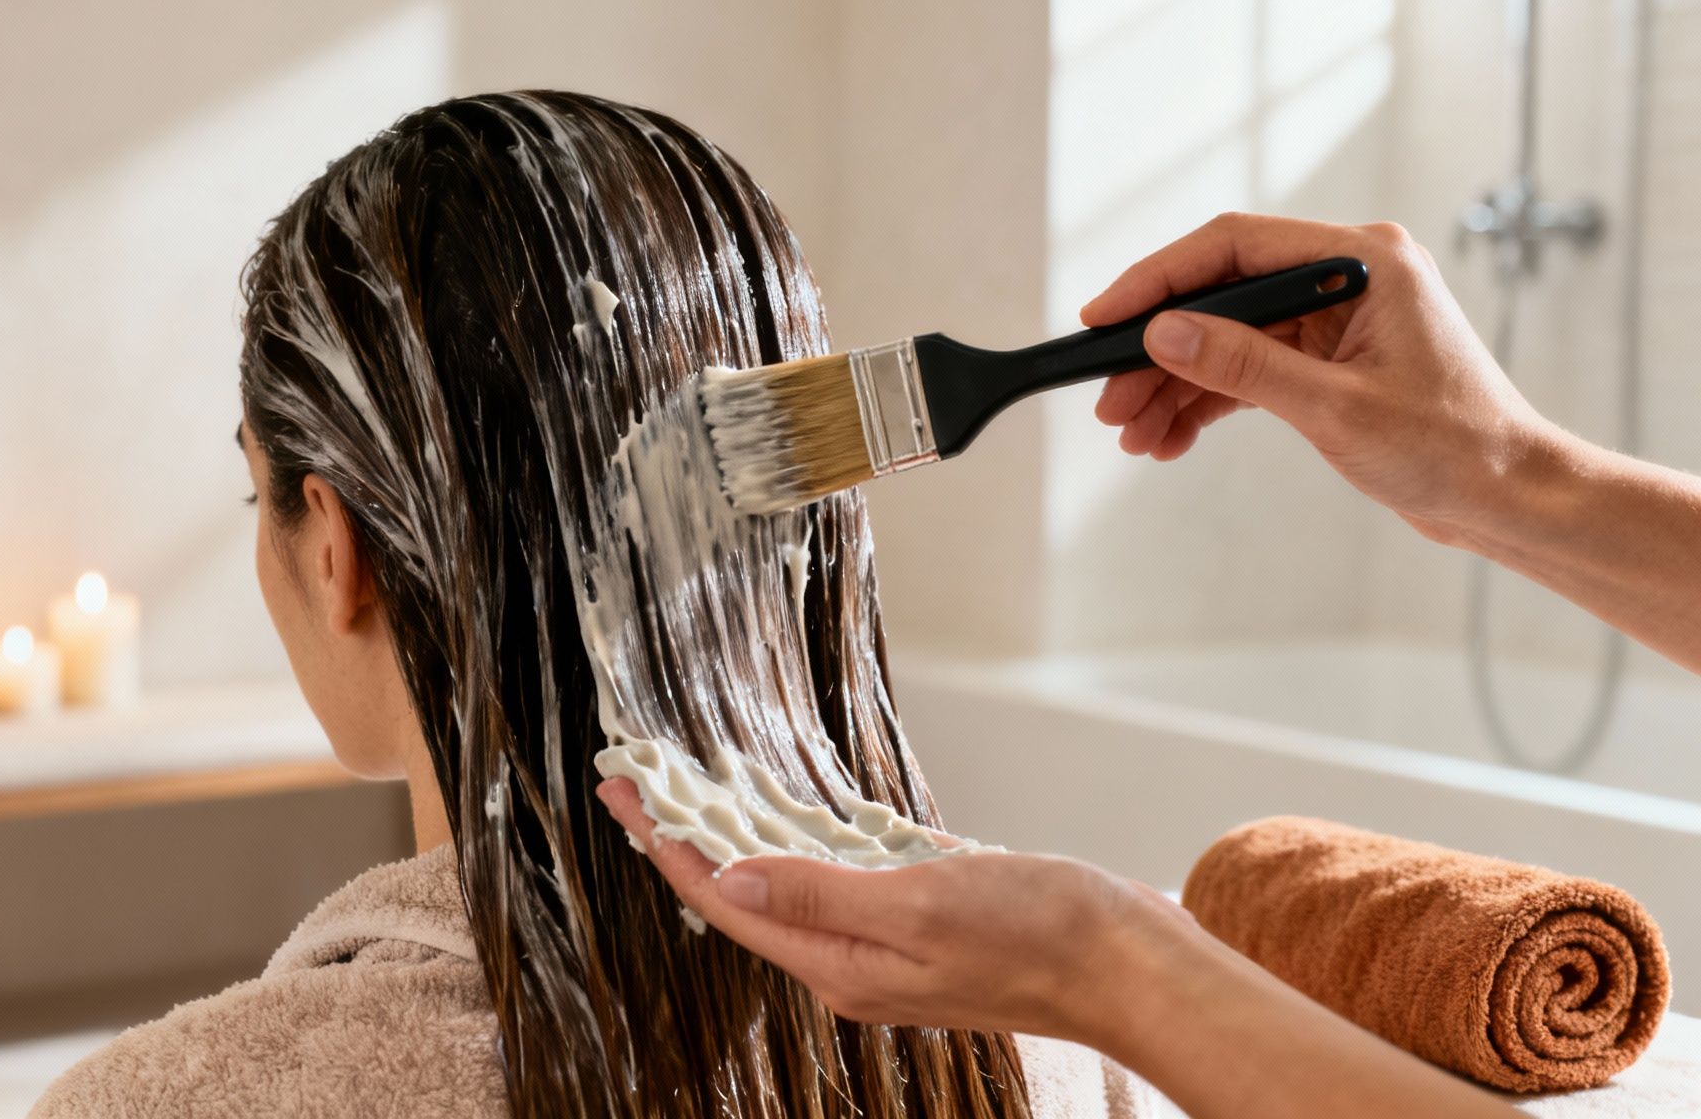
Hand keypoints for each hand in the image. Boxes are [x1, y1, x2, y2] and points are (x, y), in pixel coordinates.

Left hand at [595, 778, 1186, 1042]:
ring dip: (735, 837)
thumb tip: (732, 882)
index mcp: (840, 965)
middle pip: (742, 895)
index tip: (621, 795)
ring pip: (786, 886)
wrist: (1126, 963)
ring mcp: (885, 945)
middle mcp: (851, 962)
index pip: (725, 902)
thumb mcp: (919, 904)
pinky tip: (785, 815)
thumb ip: (821, 894)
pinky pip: (838, 882)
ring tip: (688, 791)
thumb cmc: (1038, 934)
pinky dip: (801, 844)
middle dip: (685, 838)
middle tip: (637, 782)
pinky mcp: (919, 923)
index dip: (668, 846)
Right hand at [1089, 213, 1555, 545]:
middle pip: (1220, 296)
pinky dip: (1206, 403)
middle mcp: (1346, 276)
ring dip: (1174, 385)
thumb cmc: (1450, 447)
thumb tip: (1164, 332)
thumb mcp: (1334, 408)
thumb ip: (1243, 364)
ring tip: (1132, 433)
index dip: (1159, 279)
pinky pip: (1247, 371)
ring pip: (1226, 339)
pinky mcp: (1328, 360)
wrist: (1506, 496)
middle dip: (1158, 351)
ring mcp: (1336, 319)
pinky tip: (1168, 439)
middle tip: (1109, 400)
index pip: (1233, 247)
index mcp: (1362, 261)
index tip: (1102, 317)